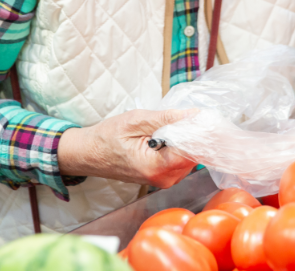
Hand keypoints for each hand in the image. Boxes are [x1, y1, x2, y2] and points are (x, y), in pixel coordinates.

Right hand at [57, 109, 196, 188]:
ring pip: (190, 157)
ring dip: (186, 139)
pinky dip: (180, 146)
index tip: (204, 116)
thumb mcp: (136, 120)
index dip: (200, 132)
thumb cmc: (108, 137)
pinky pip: (181, 160)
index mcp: (156, 168)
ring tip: (171, 125)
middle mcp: (163, 179)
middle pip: (194, 155)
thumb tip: (195, 114)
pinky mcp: (163, 177)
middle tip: (186, 115)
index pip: (192, 151)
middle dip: (194, 135)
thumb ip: (167, 118)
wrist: (90, 154)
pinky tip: (168, 135)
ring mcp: (164, 181)